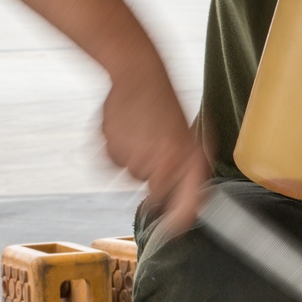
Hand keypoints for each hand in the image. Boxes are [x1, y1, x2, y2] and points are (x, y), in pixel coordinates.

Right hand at [101, 54, 211, 233]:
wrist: (139, 73)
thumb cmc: (168, 107)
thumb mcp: (192, 137)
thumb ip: (191, 171)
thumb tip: (191, 205)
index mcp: (189, 160)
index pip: (187, 206)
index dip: (180, 220)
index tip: (173, 228)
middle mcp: (163, 163)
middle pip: (153, 192)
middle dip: (154, 178)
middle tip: (156, 150)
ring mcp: (134, 158)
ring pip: (130, 179)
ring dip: (134, 163)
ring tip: (141, 135)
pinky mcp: (109, 151)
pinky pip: (110, 168)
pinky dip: (114, 155)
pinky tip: (124, 133)